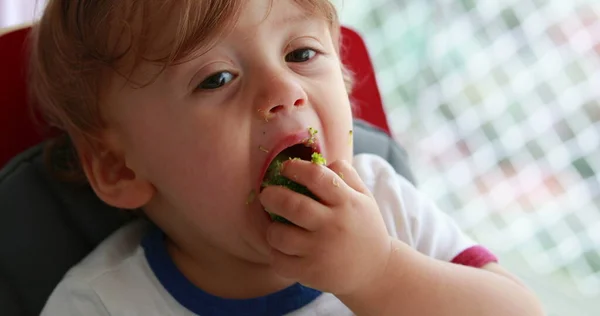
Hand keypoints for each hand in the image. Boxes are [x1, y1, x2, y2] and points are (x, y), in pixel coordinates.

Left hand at [259, 159, 391, 294]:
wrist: (376, 271)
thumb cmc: (364, 228)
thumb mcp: (364, 198)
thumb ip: (346, 175)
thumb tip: (322, 159)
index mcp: (347, 203)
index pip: (316, 176)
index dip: (295, 168)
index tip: (285, 168)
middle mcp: (333, 226)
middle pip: (292, 205)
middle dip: (271, 196)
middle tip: (266, 194)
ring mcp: (321, 251)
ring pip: (280, 236)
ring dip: (271, 229)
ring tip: (275, 226)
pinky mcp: (311, 273)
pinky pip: (280, 261)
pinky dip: (275, 254)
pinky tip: (281, 248)